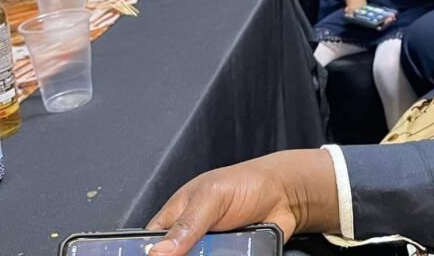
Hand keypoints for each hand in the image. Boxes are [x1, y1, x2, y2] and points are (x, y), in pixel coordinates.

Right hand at [147, 150, 338, 255]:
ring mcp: (209, 252)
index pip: (148, 246)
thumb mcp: (212, 198)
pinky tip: (234, 255)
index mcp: (174, 218)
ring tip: (220, 250)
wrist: (286, 194)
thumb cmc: (246, 184)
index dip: (150, 255)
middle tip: (201, 253)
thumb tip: (158, 253)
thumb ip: (187, 224)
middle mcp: (188, 240)